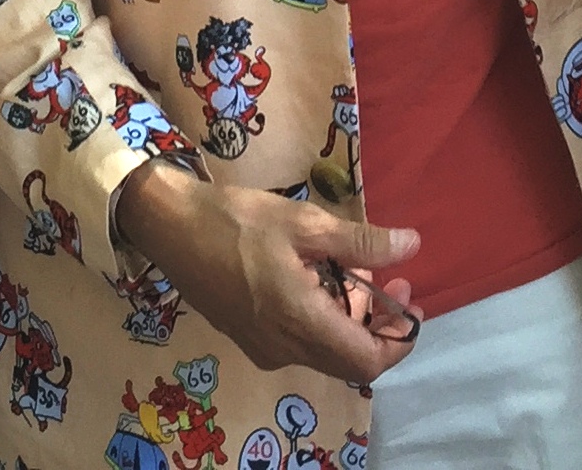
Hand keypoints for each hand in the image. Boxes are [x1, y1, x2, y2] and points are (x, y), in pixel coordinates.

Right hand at [114, 160, 422, 383]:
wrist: (170, 227)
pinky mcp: (250, 340)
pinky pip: (301, 343)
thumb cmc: (237, 220)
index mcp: (300, 322)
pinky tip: (318, 278)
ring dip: (351, 319)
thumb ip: (361, 242)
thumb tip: (412, 246)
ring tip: (354, 270)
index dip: (399, 341)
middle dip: (379, 325)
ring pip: (326, 351)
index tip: (410, 302)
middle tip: (389, 279)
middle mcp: (284, 349)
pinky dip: (323, 319)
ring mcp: (264, 349)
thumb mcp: (305, 222)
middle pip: (350, 361)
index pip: (367, 361)